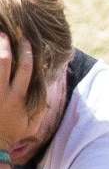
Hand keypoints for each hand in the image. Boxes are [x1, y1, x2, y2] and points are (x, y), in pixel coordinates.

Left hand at [0, 36, 38, 151]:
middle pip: (4, 63)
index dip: (27, 53)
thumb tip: (45, 90)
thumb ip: (40, 107)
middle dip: (5, 46)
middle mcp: (3, 93)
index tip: (26, 42)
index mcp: (18, 97)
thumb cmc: (12, 134)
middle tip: (4, 33)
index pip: (25, 69)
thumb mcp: (32, 125)